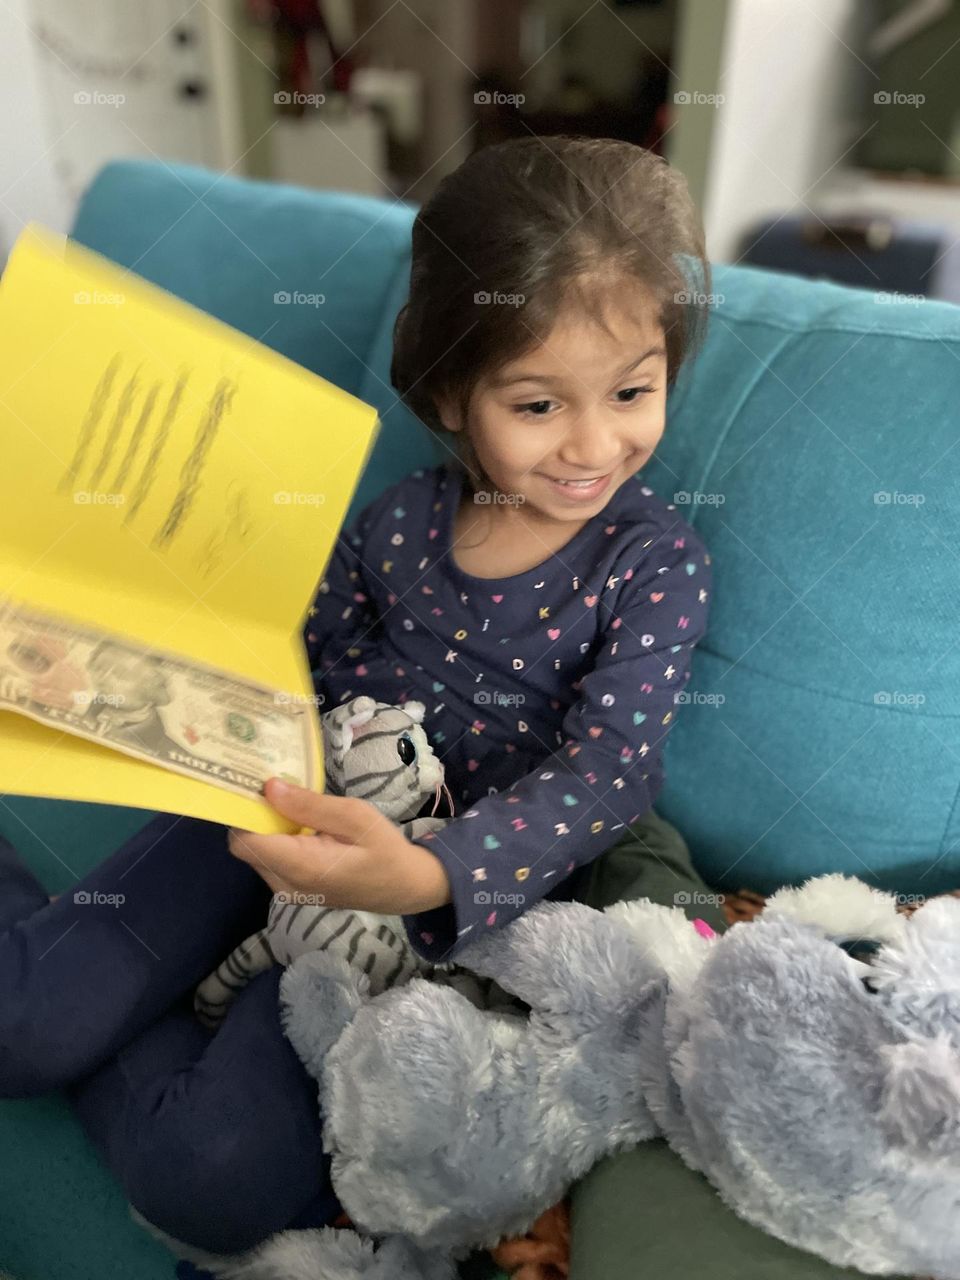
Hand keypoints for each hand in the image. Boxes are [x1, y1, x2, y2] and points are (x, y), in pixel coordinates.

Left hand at [227, 777, 451, 914]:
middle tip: (276, 787)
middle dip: (255, 816)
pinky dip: (276, 840)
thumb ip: (310, 805)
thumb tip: (269, 787)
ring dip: (266, 828)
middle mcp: (286, 885)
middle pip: (246, 846)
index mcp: (302, 867)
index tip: (253, 784)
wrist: (405, 887)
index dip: (244, 811)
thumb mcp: (355, 817)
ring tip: (292, 804)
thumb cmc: (384, 849)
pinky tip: (300, 825)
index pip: (245, 841)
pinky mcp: (292, 891)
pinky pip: (270, 860)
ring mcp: (287, 892)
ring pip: (255, 853)